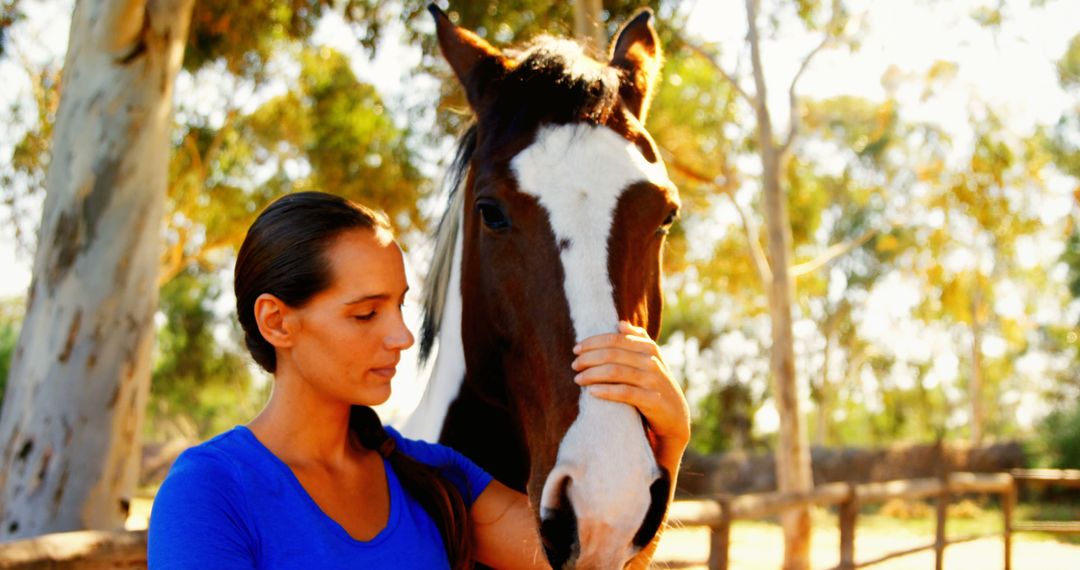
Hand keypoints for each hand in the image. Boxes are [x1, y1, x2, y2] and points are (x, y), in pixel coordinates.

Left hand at [571, 321, 689, 466]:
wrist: (675, 415)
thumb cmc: (655, 383)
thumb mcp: (651, 360)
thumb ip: (638, 340)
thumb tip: (621, 323)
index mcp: (649, 348)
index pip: (615, 339)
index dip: (593, 342)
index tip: (576, 349)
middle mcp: (651, 361)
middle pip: (612, 354)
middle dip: (589, 358)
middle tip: (575, 365)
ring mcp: (653, 380)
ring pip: (615, 372)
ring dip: (592, 374)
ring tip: (578, 379)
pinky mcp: (652, 400)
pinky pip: (624, 393)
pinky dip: (605, 391)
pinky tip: (591, 392)